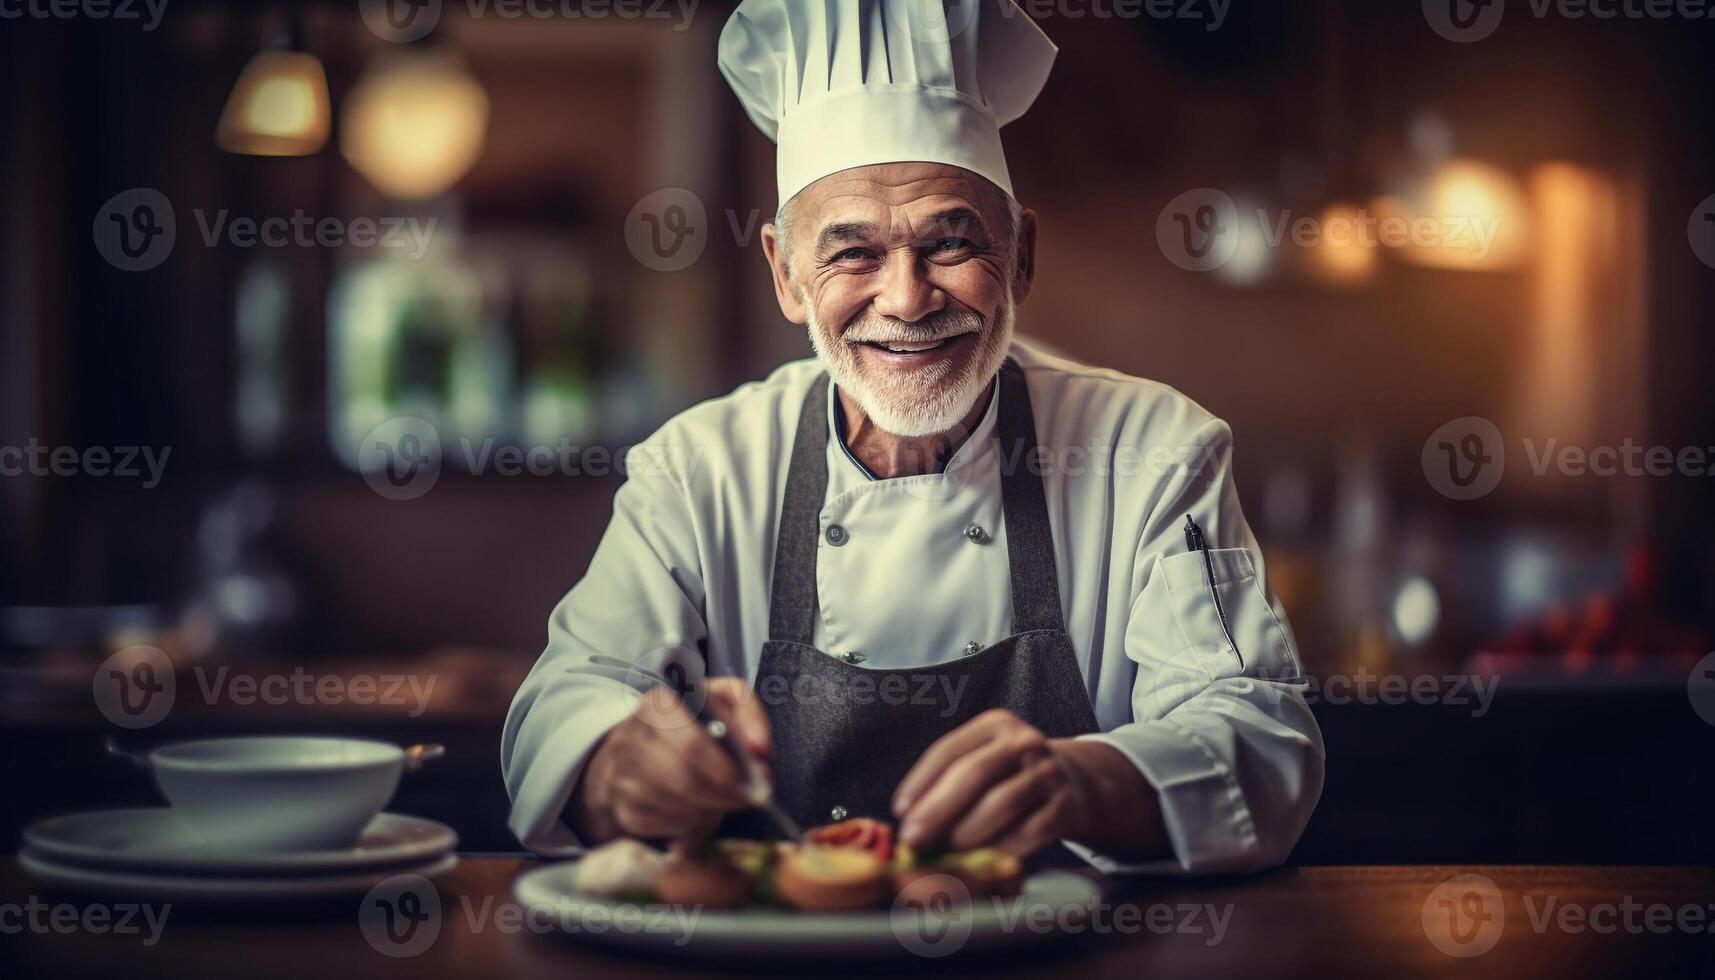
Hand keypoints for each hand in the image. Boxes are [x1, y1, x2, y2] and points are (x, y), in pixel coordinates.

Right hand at [570, 677, 771, 842]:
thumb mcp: (725, 701)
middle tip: (747, 797)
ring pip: (674, 804)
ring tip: (725, 798)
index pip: (690, 744)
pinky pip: (662, 825)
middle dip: (722, 792)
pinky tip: (699, 808)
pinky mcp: (623, 808)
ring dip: (708, 808)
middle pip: (682, 778)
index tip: (750, 781)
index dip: (724, 769)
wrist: (644, 744)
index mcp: (658, 705)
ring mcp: (621, 775)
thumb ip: (749, 716)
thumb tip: (759, 751)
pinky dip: (688, 823)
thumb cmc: (693, 723)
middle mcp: (631, 738)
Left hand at [890, 709, 1093, 855]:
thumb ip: (950, 780)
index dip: (920, 782)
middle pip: (973, 774)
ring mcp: (1048, 773)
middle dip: (937, 810)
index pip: (949, 750)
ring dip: (966, 832)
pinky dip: (1001, 848)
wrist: (1077, 784)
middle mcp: (1024, 741)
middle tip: (913, 839)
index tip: (900, 810)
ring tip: (947, 851)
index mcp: (995, 724)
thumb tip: (909, 819)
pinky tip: (983, 859)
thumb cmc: (1013, 776)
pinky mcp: (1066, 806)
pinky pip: (1028, 832)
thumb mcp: (987, 760)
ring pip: (1000, 803)